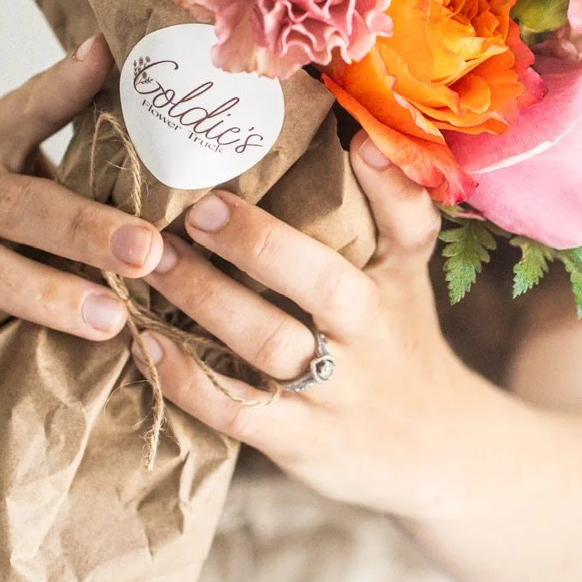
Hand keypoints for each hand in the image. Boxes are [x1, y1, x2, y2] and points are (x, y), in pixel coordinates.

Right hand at [0, 35, 164, 376]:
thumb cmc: (7, 228)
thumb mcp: (43, 180)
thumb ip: (94, 157)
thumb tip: (179, 110)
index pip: (26, 110)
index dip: (63, 87)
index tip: (106, 60)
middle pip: (14, 203)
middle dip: (83, 229)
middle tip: (146, 251)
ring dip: (40, 292)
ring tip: (107, 319)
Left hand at [139, 134, 477, 517]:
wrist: (435, 453)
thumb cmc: (397, 341)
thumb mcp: (405, 276)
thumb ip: (386, 208)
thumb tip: (356, 127)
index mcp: (396, 281)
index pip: (408, 226)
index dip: (385, 183)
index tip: (351, 140)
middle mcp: (373, 334)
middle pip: (323, 284)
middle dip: (258, 242)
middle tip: (195, 205)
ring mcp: (338, 392)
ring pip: (270, 344)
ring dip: (206, 300)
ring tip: (151, 261)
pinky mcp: (302, 441)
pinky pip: (239, 410)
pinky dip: (190, 378)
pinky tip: (146, 343)